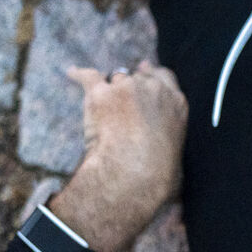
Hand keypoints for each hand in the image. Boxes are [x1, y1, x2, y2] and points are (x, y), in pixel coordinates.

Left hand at [47, 60, 187, 251]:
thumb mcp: (178, 162)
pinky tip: (72, 74)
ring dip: (110, 89)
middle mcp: (154, 90)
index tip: (147, 75)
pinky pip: (88, 76)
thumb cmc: (159, 177)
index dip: (153, 76)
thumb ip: (172, 150)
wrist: (132, 175)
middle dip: (132, 83)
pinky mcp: (100, 93)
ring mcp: (127, 88)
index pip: (165, 77)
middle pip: (139, 76)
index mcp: (178, 105)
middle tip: (124, 93)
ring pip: (116, 79)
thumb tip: (169, 172)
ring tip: (103, 103)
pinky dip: (79, 75)